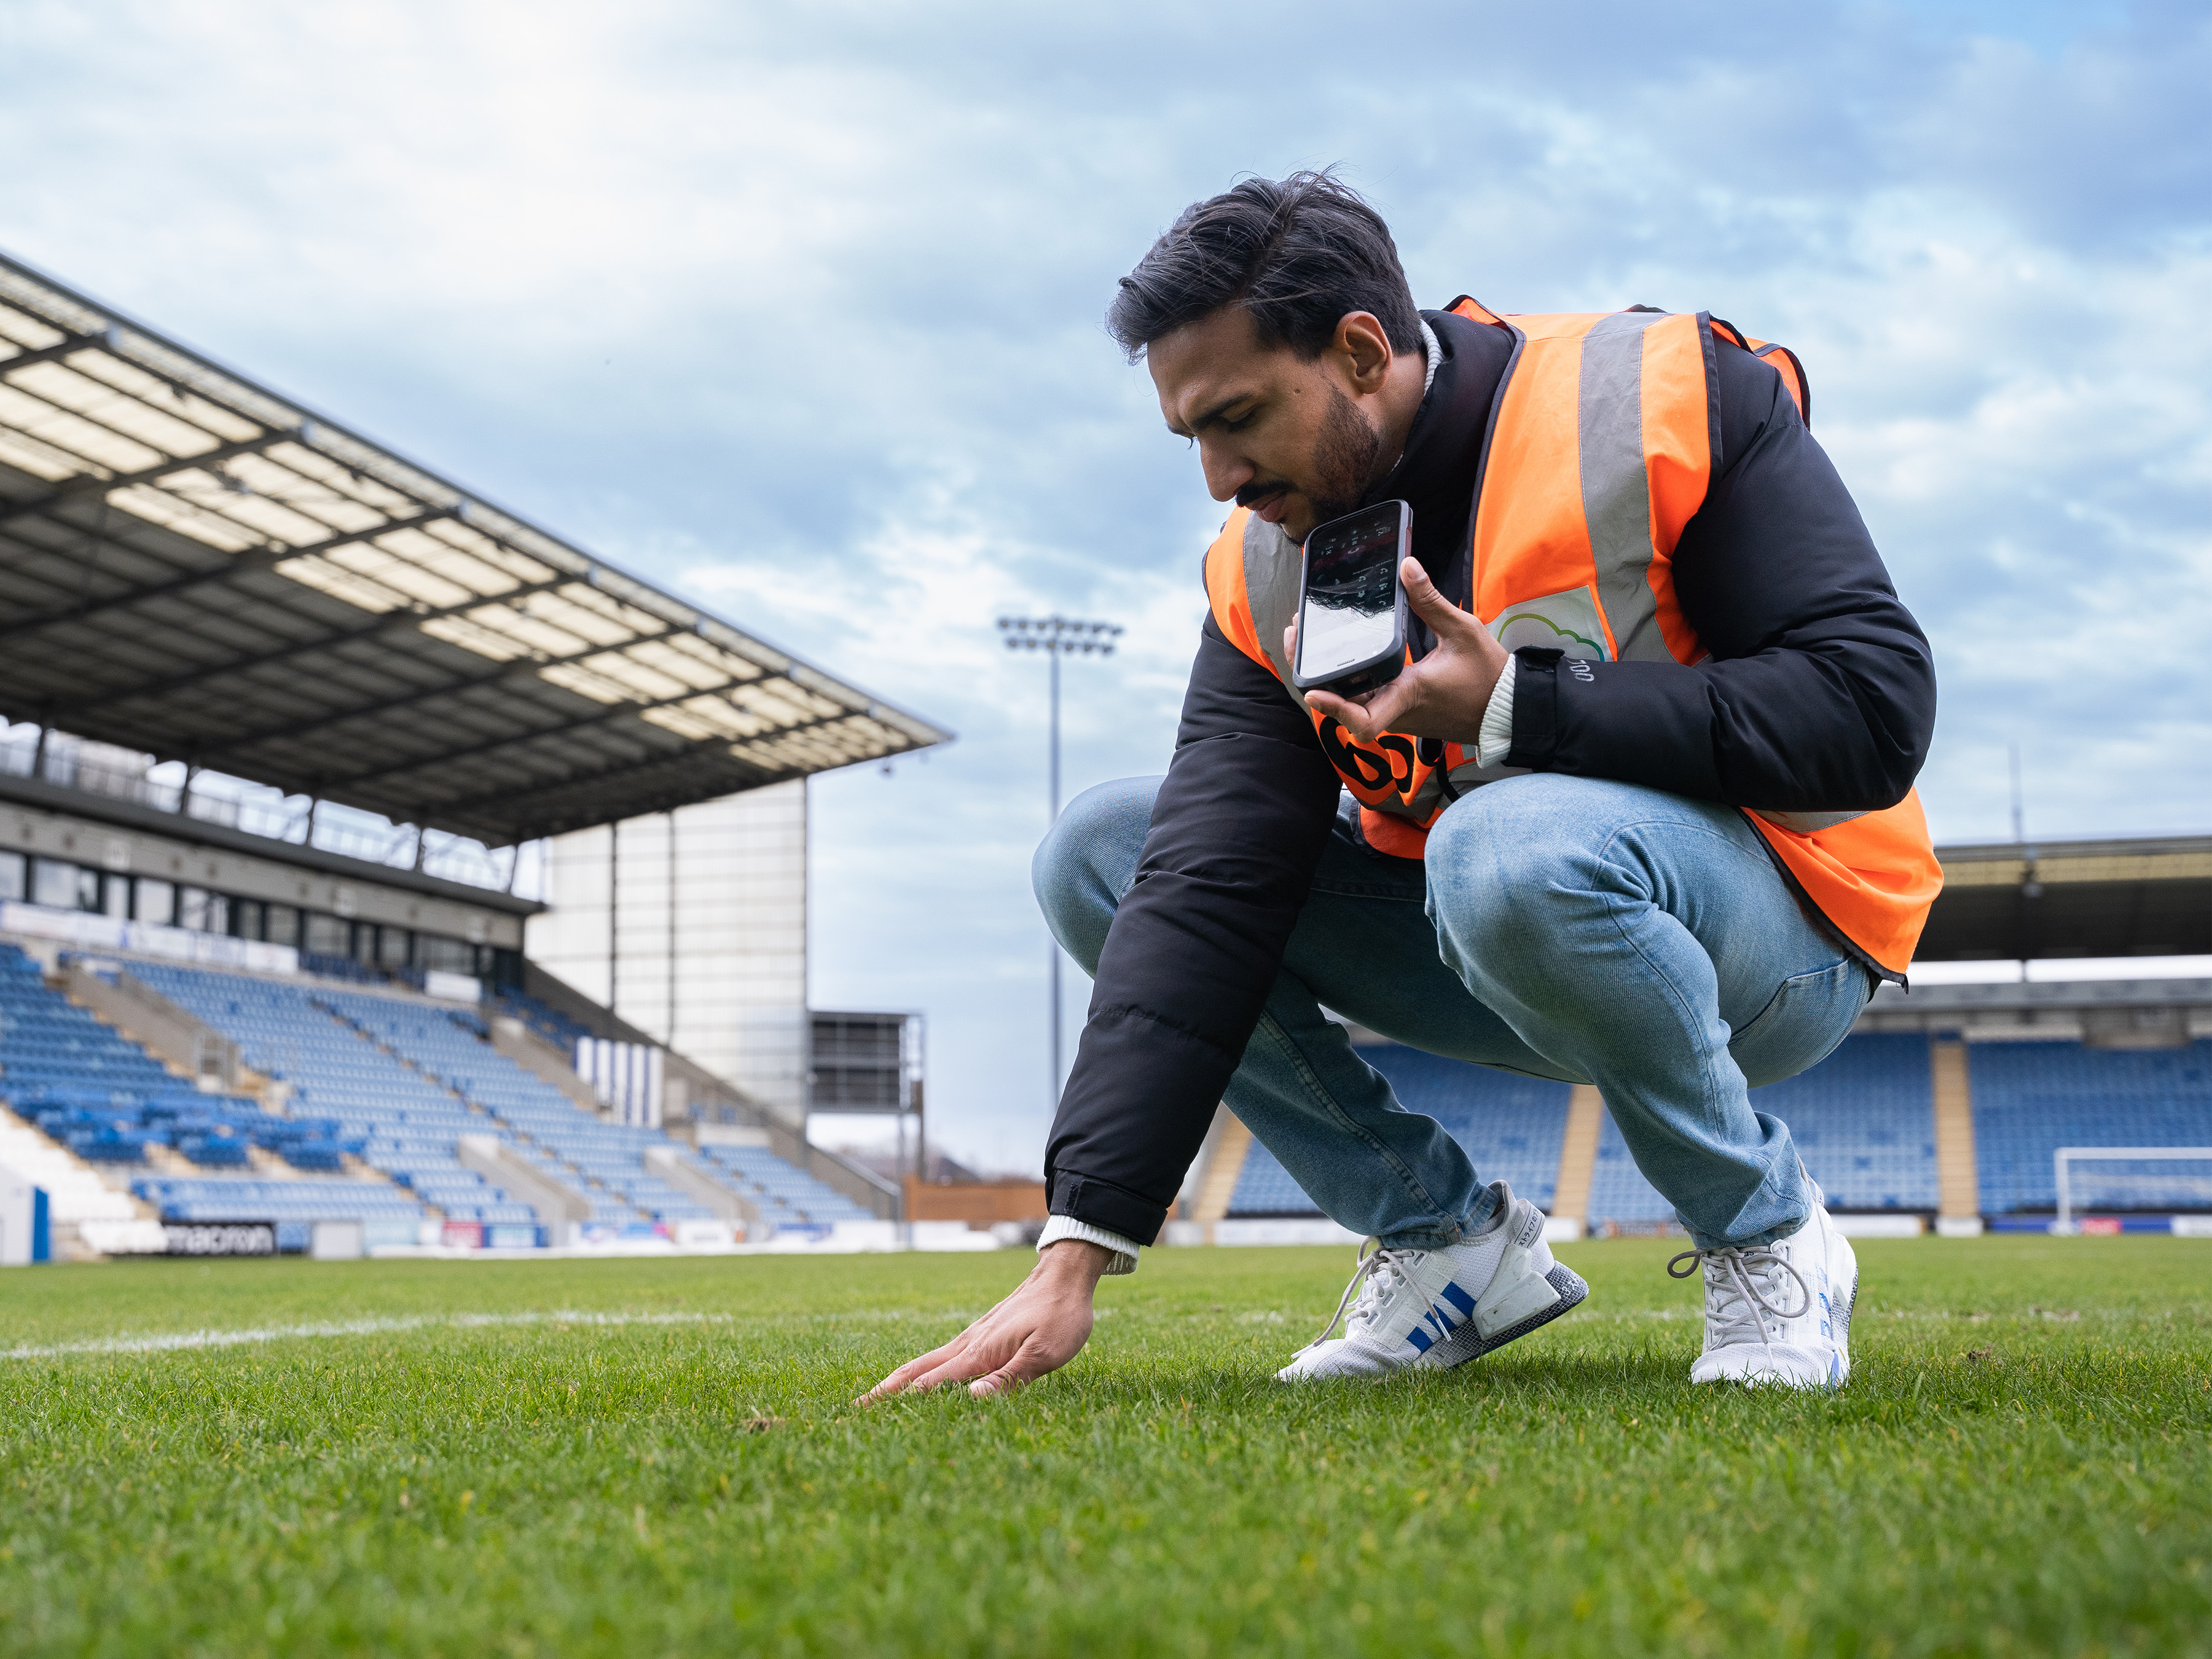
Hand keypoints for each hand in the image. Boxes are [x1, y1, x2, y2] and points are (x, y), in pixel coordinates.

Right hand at [856, 1239, 1111, 1402]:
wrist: (1065, 1275)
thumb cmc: (1060, 1315)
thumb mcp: (1045, 1353)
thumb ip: (1010, 1377)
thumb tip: (971, 1399)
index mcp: (980, 1353)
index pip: (934, 1384)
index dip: (904, 1403)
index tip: (872, 1419)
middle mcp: (969, 1344)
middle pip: (918, 1370)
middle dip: (886, 1390)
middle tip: (855, 1408)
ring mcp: (973, 1337)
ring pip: (927, 1361)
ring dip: (900, 1379)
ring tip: (877, 1396)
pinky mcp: (982, 1334)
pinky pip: (943, 1355)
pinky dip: (922, 1369)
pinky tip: (923, 1377)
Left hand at [1290, 556, 1509, 745]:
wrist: (1506, 707)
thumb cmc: (1488, 674)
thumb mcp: (1463, 630)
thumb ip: (1431, 600)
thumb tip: (1407, 567)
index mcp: (1408, 694)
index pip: (1362, 719)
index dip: (1333, 708)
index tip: (1312, 691)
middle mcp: (1397, 711)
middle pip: (1342, 707)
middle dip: (1314, 675)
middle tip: (1298, 637)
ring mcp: (1397, 716)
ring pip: (1351, 704)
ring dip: (1328, 678)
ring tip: (1309, 639)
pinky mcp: (1401, 713)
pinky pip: (1366, 701)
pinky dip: (1347, 682)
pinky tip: (1340, 655)